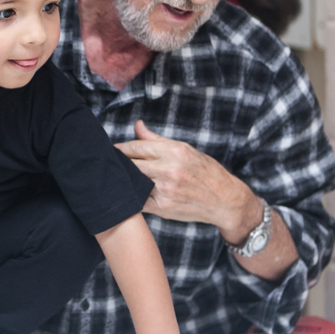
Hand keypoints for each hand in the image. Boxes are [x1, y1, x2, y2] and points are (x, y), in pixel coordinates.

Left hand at [116, 120, 255, 238]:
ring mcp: (165, 190)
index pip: (137, 147)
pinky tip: (128, 192)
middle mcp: (169, 170)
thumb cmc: (205, 172)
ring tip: (117, 176)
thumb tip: (138, 125)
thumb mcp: (185, 150)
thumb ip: (157, 140)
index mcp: (174, 152)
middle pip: (131, 164)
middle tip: (110, 163)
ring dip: (124, 179)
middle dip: (120, 163)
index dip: (121, 148)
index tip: (112, 149)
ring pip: (133, 182)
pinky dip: (132, 195)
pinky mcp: (162, 207)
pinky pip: (138, 200)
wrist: (224, 200)